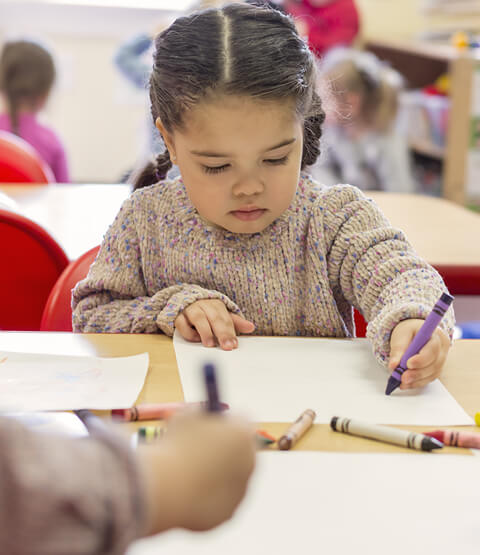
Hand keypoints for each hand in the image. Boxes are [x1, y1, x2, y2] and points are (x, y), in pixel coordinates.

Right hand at [139, 411, 255, 534]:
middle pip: (239, 451)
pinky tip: (184, 493)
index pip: (240, 421)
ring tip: (182, 473)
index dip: (223, 422)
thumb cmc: (174, 447)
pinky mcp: (227, 513)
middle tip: (199, 448)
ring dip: (212, 475)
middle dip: (222, 449)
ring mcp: (240, 490)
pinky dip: (204, 498)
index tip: (208, 424)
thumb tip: (197, 418)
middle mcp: (249, 461)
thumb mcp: (185, 417)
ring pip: (228, 478)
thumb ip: (198, 416)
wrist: (167, 487)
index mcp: (242, 433)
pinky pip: (217, 501)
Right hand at [175, 299, 254, 349]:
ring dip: (205, 331)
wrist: (185, 303)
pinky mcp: (178, 316)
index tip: (234, 345)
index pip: (226, 318)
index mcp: (216, 305)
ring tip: (210, 344)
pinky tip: (195, 339)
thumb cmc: (207, 312)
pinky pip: (182, 324)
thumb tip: (251, 327)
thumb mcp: (222, 316)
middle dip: (222, 333)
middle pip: (214, 318)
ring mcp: (190, 309)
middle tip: (227, 347)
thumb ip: (236, 322)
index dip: (230, 332)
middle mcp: (203, 305)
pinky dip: (188, 332)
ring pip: (198, 318)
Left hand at [388, 319, 450, 389]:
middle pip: (434, 364)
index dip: (422, 359)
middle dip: (417, 373)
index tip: (408, 364)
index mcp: (436, 336)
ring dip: (416, 380)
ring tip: (402, 382)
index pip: (433, 349)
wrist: (415, 333)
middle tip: (403, 378)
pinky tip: (406, 384)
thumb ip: (398, 349)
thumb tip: (393, 365)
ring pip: (432, 374)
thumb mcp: (401, 335)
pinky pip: (429, 378)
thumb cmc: (410, 332)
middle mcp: (442, 349)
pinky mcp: (436, 369)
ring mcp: (441, 360)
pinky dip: (417, 382)